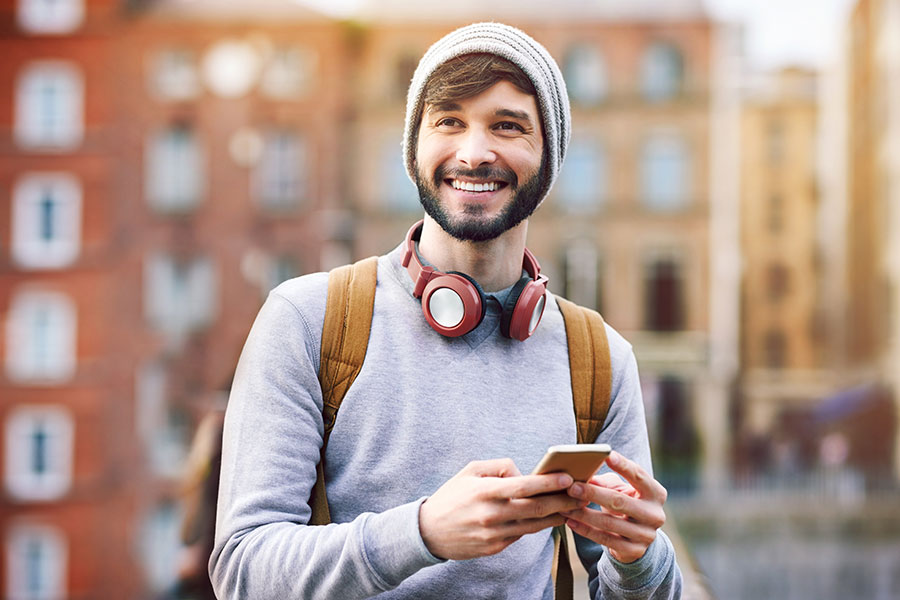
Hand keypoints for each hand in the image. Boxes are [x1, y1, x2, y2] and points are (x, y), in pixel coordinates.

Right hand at [419, 459, 586, 559]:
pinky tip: (550, 519)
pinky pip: (521, 535)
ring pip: (533, 526)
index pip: (523, 486)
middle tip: (581, 494)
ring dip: (556, 516)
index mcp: (485, 491)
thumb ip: (499, 466)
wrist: (428, 531)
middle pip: (535, 509)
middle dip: (562, 501)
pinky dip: (537, 527)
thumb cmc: (452, 495)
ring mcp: (494, 535)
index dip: (548, 483)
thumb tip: (524, 474)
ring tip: (573, 507)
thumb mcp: (471, 471)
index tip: (568, 478)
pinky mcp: (494, 548)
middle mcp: (491, 515)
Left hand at [562, 451, 667, 563]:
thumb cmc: (625, 503)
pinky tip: (570, 521)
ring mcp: (646, 535)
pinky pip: (605, 539)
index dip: (624, 466)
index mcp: (656, 493)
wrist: (636, 537)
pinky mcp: (634, 551)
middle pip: (620, 501)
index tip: (607, 455)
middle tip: (572, 487)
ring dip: (583, 514)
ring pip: (610, 523)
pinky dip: (585, 530)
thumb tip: (582, 474)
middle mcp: (655, 515)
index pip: (639, 476)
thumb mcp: (621, 490)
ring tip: (564, 505)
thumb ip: (605, 481)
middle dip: (593, 494)